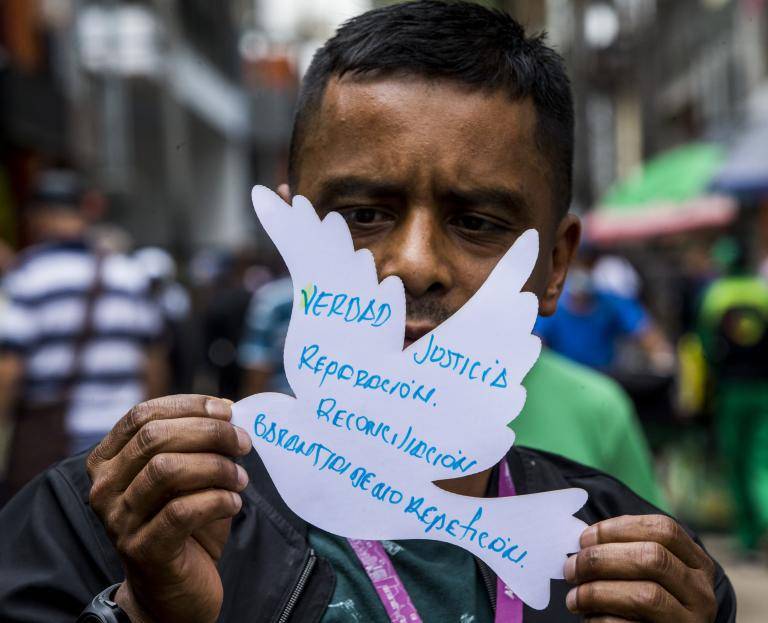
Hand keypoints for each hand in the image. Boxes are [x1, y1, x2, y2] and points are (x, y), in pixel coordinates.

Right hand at [87, 395, 251, 622]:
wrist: (174, 590)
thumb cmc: (184, 523)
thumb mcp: (186, 474)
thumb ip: (197, 442)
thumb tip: (228, 408)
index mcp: (108, 461)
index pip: (142, 415)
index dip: (188, 406)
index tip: (227, 410)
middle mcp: (104, 488)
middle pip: (155, 437)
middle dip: (209, 432)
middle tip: (243, 443)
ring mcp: (119, 520)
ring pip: (167, 469)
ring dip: (216, 466)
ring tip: (240, 478)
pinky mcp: (142, 549)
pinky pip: (182, 510)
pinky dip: (217, 500)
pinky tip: (234, 503)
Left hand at [564, 515, 716, 621]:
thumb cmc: (641, 603)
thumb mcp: (648, 573)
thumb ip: (628, 551)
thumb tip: (585, 541)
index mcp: (697, 564)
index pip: (664, 529)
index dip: (618, 528)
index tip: (585, 538)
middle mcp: (701, 593)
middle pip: (652, 558)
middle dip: (602, 559)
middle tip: (571, 569)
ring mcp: (690, 622)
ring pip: (645, 595)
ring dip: (597, 592)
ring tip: (574, 598)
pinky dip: (602, 619)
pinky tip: (589, 618)